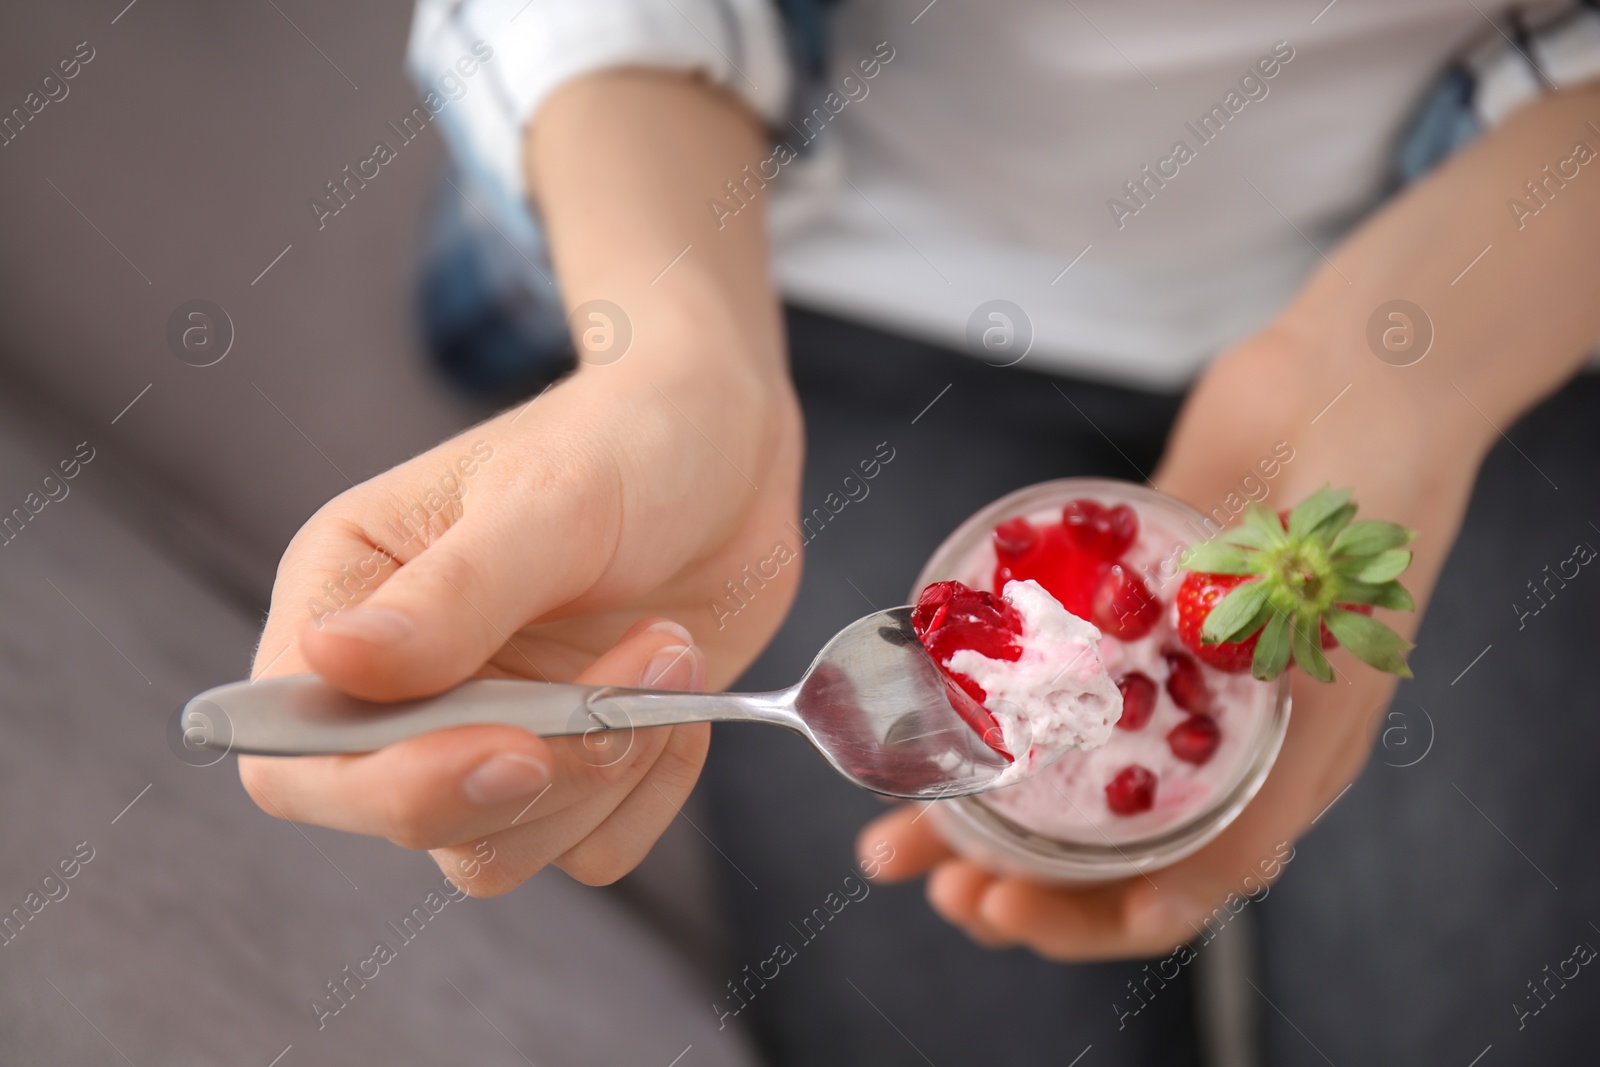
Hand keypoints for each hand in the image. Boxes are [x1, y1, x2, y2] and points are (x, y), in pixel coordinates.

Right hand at [239, 341, 801, 894]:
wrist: (728, 449)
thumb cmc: (623, 444)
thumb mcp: (549, 500)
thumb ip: (454, 592)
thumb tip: (331, 660)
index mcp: (347, 598)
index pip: (295, 754)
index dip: (390, 785)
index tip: (518, 746)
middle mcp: (399, 685)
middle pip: (406, 820)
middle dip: (537, 776)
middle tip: (635, 677)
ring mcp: (484, 733)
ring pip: (503, 850)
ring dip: (606, 771)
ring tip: (669, 651)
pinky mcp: (565, 767)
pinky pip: (593, 849)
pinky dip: (652, 787)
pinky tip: (681, 691)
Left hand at [858, 324, 1485, 958]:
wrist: (1357, 375)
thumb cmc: (1378, 484)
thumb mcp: (1346, 590)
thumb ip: (1287, 665)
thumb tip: (1222, 749)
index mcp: (1282, 761)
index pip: (1188, 880)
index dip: (1095, 916)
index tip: (1008, 910)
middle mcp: (1219, 733)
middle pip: (1108, 843)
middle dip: (1016, 876)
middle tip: (933, 879)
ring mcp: (1167, 674)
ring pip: (1064, 769)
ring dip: (982, 809)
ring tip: (898, 832)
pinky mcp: (1129, 613)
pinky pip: (1050, 678)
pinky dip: (990, 706)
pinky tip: (921, 710)